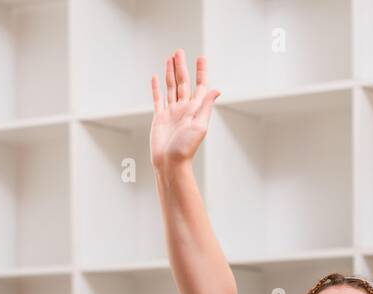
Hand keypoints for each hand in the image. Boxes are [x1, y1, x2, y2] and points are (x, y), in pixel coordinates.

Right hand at [150, 49, 219, 170]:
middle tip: (179, 51)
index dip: (201, 71)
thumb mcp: (199, 126)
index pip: (200, 85)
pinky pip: (158, 99)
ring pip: (171, 87)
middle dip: (181, 66)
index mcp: (195, 109)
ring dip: (170, 73)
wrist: (169, 163)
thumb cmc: (185, 148)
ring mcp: (171, 112)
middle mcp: (184, 108)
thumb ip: (206, 106)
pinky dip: (156, 88)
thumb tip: (217, 89)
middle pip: (183, 82)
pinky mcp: (159, 118)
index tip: (201, 57)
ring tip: (169, 59)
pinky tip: (156, 78)